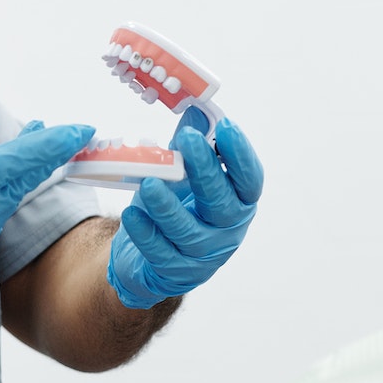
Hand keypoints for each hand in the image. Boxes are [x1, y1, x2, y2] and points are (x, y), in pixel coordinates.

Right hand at [0, 94, 94, 357]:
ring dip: (26, 175)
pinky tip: (6, 184)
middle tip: (78, 131)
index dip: (43, 146)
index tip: (76, 130)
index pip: (4, 167)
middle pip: (18, 184)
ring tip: (40, 145)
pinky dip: (5, 201)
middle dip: (49, 155)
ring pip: (6, 206)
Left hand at [106, 115, 263, 309]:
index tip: (225, 126)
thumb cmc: (174, 209)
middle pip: (223, 203)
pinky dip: (145, 232)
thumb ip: (190, 146)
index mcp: (237, 203)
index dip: (241, 155)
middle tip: (188, 141)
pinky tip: (132, 214)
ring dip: (168, 206)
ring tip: (150, 183)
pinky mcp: (176, 273)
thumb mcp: (182, 175)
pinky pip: (160, 253)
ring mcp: (203, 256)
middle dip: (206, 171)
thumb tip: (195, 108)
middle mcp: (227, 231)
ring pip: (189, 232)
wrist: (148, 260)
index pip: (250, 180)